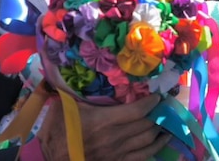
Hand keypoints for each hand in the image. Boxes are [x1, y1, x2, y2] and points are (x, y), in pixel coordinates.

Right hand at [36, 93, 170, 160]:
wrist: (50, 159)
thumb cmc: (56, 132)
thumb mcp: (62, 107)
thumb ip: (73, 89)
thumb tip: (70, 67)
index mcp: (103, 121)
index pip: (137, 110)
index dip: (152, 101)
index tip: (159, 93)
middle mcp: (114, 137)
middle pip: (147, 124)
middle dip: (160, 112)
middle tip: (168, 102)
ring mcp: (117, 153)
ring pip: (148, 140)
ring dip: (162, 129)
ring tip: (168, 118)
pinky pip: (143, 156)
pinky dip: (157, 147)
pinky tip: (163, 139)